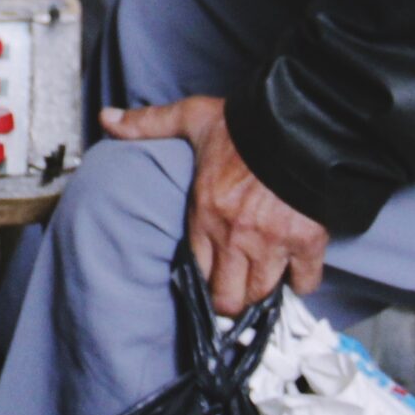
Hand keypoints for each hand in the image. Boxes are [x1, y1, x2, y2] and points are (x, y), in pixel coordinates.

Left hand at [101, 98, 328, 314]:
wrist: (296, 122)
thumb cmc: (244, 123)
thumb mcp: (191, 117)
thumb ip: (149, 123)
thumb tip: (107, 118)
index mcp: (205, 214)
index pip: (197, 272)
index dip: (202, 278)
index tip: (207, 276)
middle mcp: (236, 237)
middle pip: (228, 297)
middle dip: (229, 297)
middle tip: (232, 287)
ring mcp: (273, 243)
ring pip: (261, 292)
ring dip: (261, 290)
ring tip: (259, 280)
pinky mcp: (307, 241)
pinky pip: (305, 280)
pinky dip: (301, 280)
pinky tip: (294, 271)